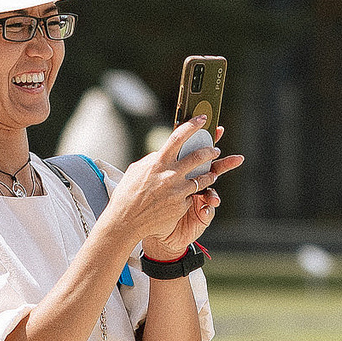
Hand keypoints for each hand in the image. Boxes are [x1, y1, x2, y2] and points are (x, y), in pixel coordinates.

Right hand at [112, 118, 242, 261]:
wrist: (126, 221)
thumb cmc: (127, 195)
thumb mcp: (136, 170)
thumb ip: (152, 160)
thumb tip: (161, 153)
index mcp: (158, 162)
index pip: (178, 137)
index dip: (193, 125)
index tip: (203, 118)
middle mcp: (170, 174)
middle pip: (198, 156)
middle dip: (210, 151)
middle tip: (215, 150)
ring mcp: (178, 190)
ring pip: (203, 178)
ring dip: (209, 174)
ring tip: (211, 173)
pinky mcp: (181, 205)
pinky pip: (191, 196)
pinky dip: (191, 195)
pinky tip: (188, 196)